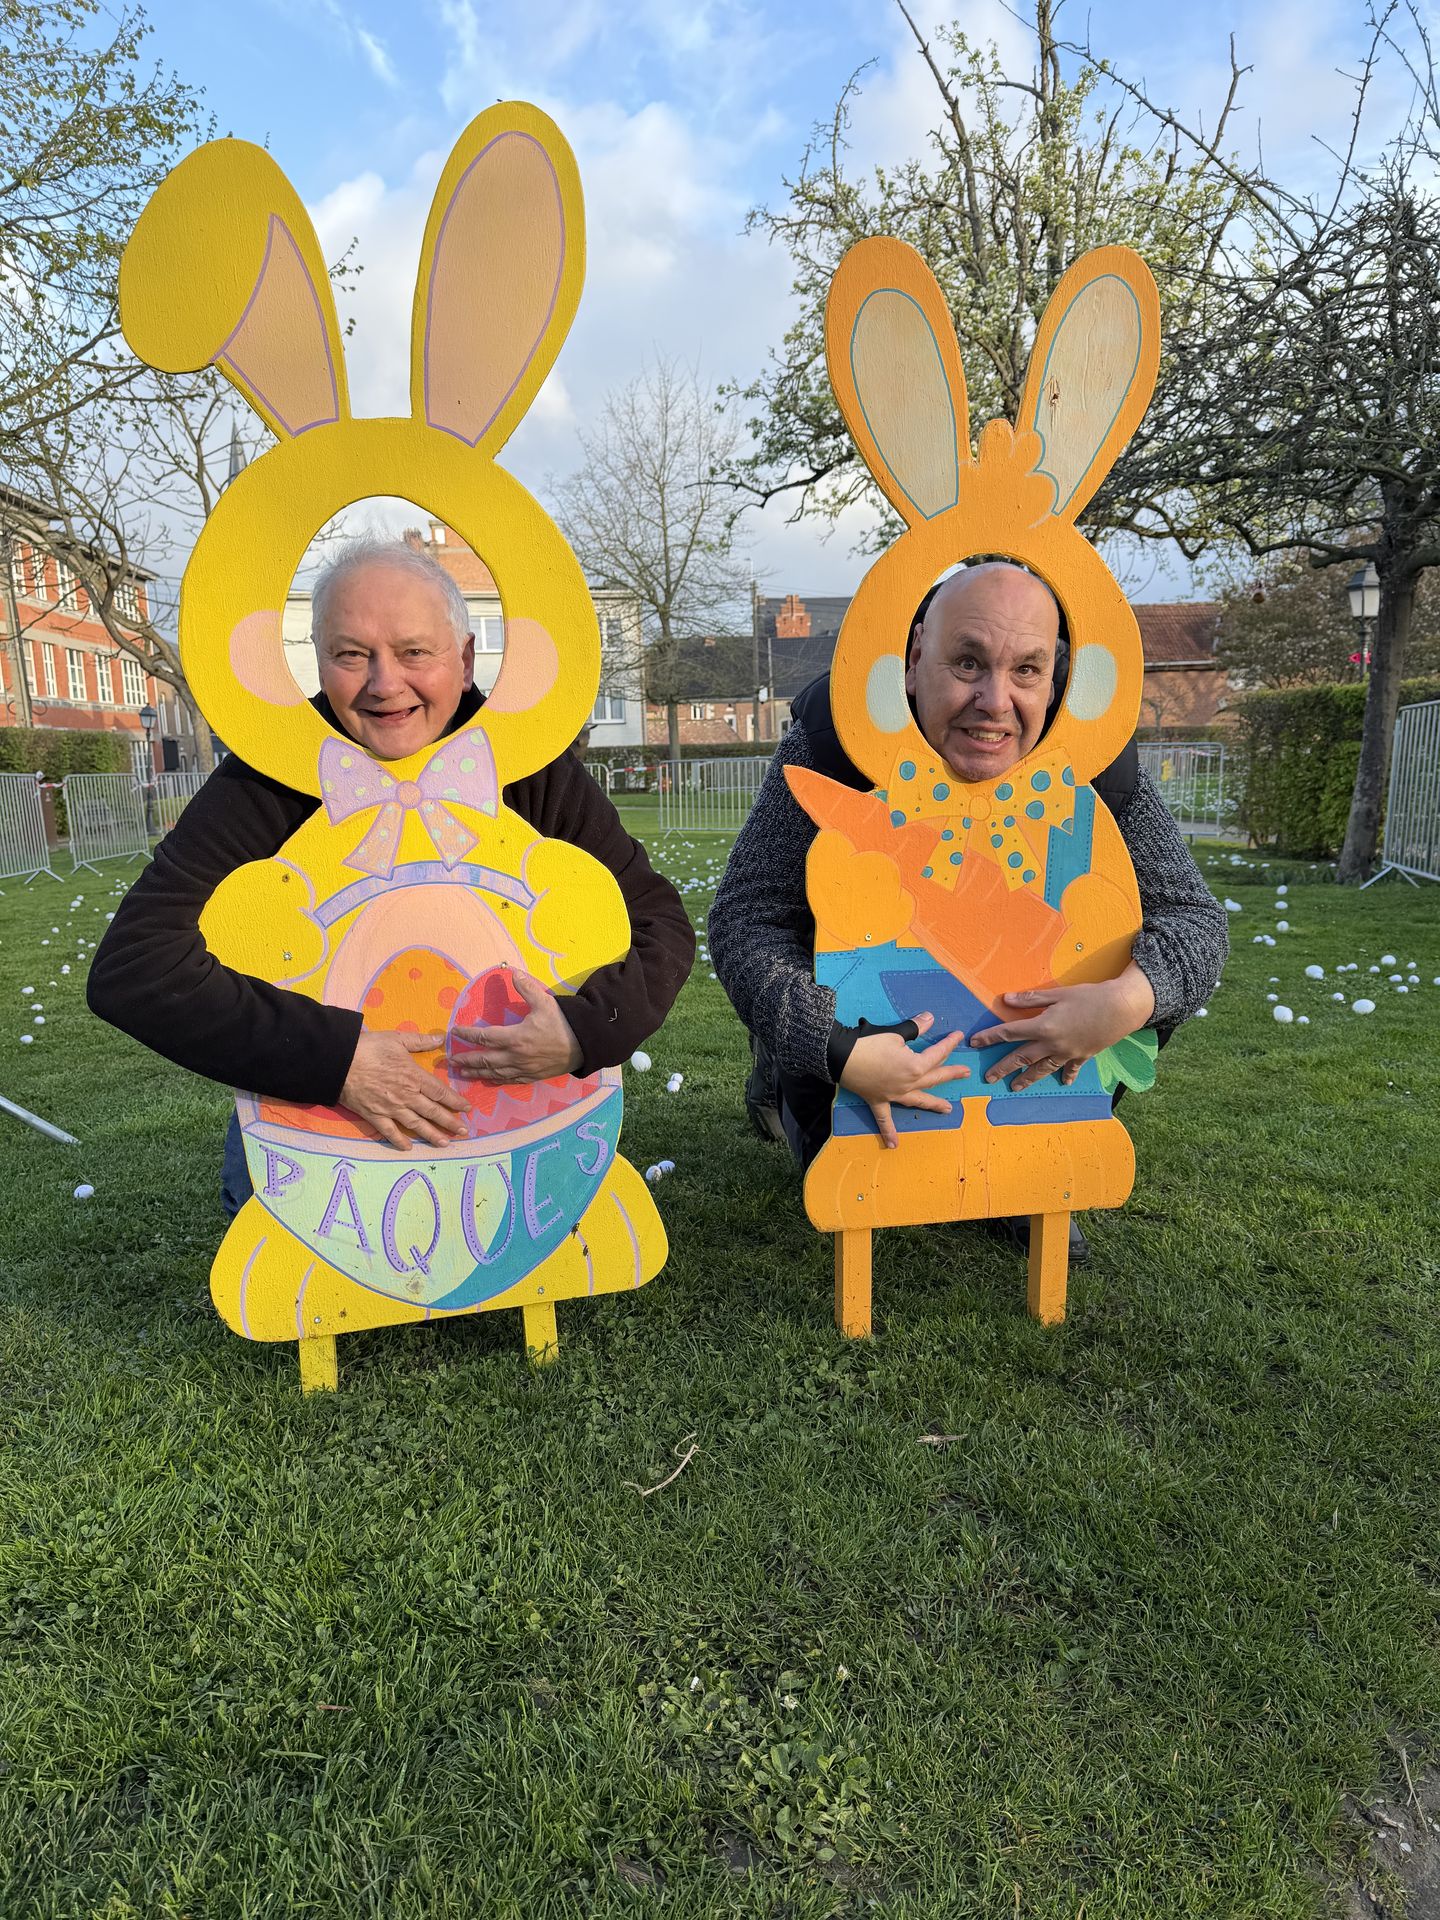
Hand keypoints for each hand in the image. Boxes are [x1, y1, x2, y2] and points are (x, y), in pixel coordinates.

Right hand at [338, 1029, 469, 1150]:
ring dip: (432, 1135)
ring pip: (416, 1125)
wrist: (339, 1061)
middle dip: (450, 1123)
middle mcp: (406, 1095)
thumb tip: (440, 1039)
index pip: (440, 1092)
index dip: (455, 1101)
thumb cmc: (369, 1047)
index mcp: (414, 1076)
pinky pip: (389, 1132)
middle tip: (463, 1132)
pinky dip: (399, 1141)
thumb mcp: (397, 1039)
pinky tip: (408, 1148)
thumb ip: (420, 1041)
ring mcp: (390, 1108)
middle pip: (432, 1112)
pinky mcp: (374, 1116)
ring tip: (445, 1143)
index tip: (467, 1109)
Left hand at [449, 970, 582, 1085]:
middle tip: (451, 1059)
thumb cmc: (563, 1023)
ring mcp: (523, 1069)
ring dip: (476, 1073)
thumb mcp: (545, 1002)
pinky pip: (509, 1080)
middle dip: (466, 1059)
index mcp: (515, 1037)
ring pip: (494, 1073)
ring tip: (463, 1073)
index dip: (467, 1035)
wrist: (585, 1045)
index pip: (484, 1037)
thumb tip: (512, 972)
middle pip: (484, 1059)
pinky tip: (489, 1079)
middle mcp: (515, 1056)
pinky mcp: (531, 1076)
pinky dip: (496, 1080)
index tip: (455, 1033)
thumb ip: (526, 988)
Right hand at [838, 1011, 966, 1149]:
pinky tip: (894, 1145)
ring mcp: (895, 1095)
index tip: (958, 1036)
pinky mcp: (879, 1100)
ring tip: (948, 1109)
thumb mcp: (895, 1033)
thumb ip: (915, 1028)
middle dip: (951, 1074)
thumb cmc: (869, 1043)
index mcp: (916, 1066)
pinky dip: (889, 1132)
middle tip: (965, 1073)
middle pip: (934, 1078)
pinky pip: (884, 1119)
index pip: (937, 1053)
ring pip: (918, 1100)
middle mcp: (909, 1084)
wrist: (841, 1057)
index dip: (949, 1043)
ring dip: (933, 1104)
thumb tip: (930, 1018)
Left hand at [969, 963, 1156, 1090]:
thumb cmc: (1090, 996)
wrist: (1122, 1008)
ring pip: (1042, 1069)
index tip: (974, 1043)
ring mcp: (1068, 1053)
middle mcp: (1052, 1044)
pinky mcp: (1083, 1056)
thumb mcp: (1058, 993)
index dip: (990, 1037)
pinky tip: (1063, 1083)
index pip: (1010, 1032)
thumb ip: (1031, 998)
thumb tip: (1006, 999)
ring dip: (1027, 1079)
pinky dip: (1066, 1075)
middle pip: (1022, 1058)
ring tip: (1014, 1087)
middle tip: (988, 1078)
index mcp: (1043, 1026)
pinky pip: (1071, 1068)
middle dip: (1003, 1068)